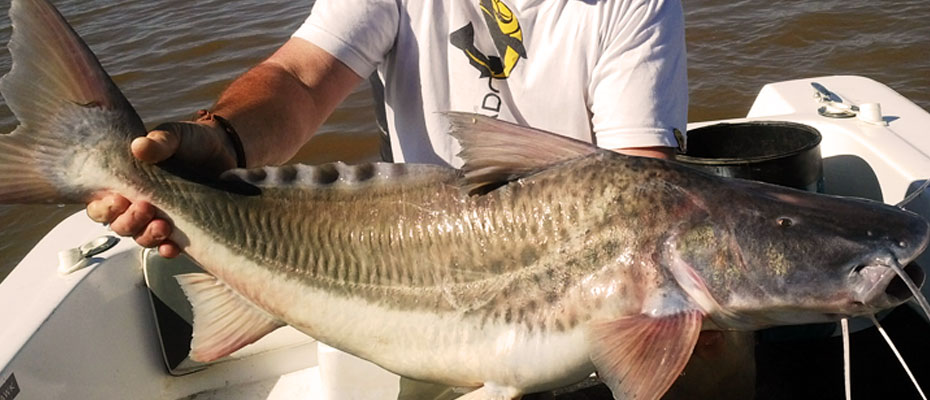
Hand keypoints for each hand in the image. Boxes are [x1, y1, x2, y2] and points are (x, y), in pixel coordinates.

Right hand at [86, 120, 237, 257]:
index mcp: (127, 182)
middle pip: (120, 225)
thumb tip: (140, 146)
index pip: (101, 204)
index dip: (103, 208)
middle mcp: (139, 203)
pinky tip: (172, 246)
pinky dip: (168, 249)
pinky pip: (169, 247)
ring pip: (142, 238)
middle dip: (128, 222)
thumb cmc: (191, 142)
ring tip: (162, 226)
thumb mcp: (175, 136)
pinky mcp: (183, 228)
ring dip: (148, 236)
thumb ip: (159, 141)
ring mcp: (161, 217)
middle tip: (145, 208)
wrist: (224, 151)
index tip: (118, 200)